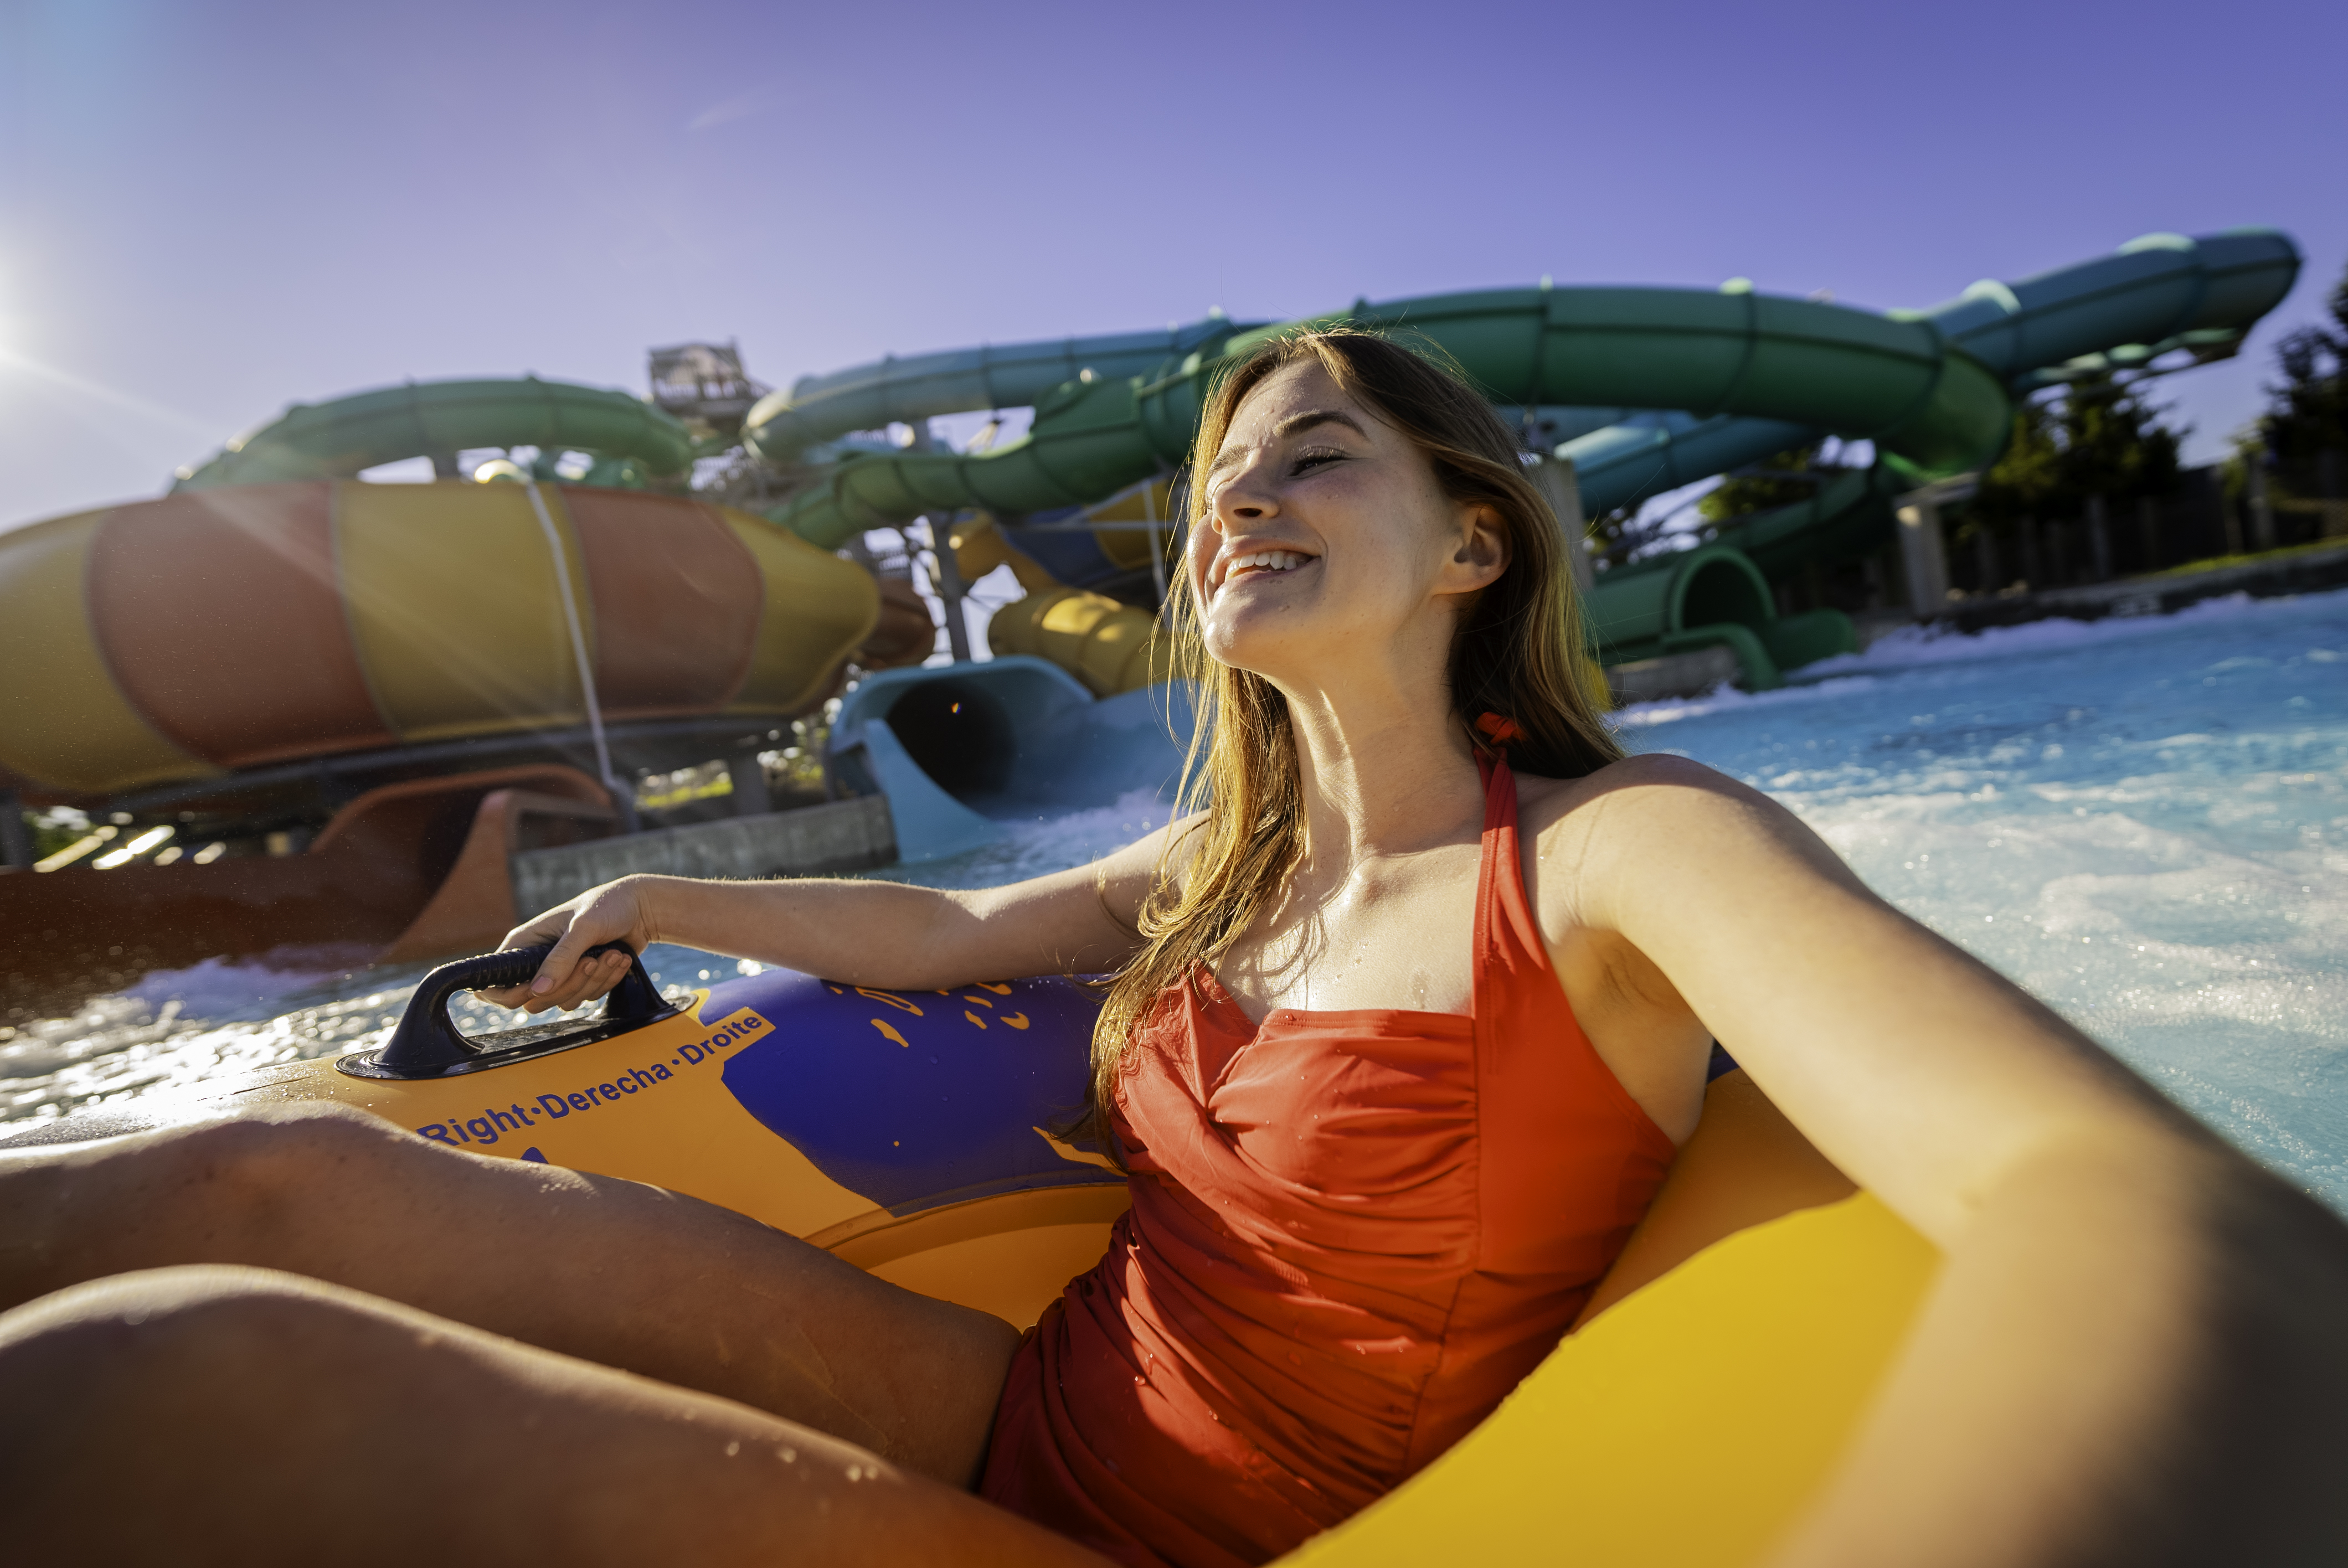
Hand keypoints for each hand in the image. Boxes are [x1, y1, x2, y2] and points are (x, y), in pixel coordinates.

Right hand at [477, 877, 660, 1013]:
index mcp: (525, 943)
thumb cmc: (607, 906)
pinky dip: (606, 982)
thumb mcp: (584, 927)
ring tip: (612, 954)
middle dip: (568, 985)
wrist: (640, 910)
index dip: (510, 995)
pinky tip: (618, 959)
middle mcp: (537, 960)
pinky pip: (587, 998)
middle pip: (535, 1001)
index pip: (496, 983)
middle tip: (591, 961)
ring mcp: (560, 972)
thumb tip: (538, 990)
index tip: (538, 988)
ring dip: (594, 981)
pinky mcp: (581, 980)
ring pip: (565, 1001)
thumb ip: (562, 957)